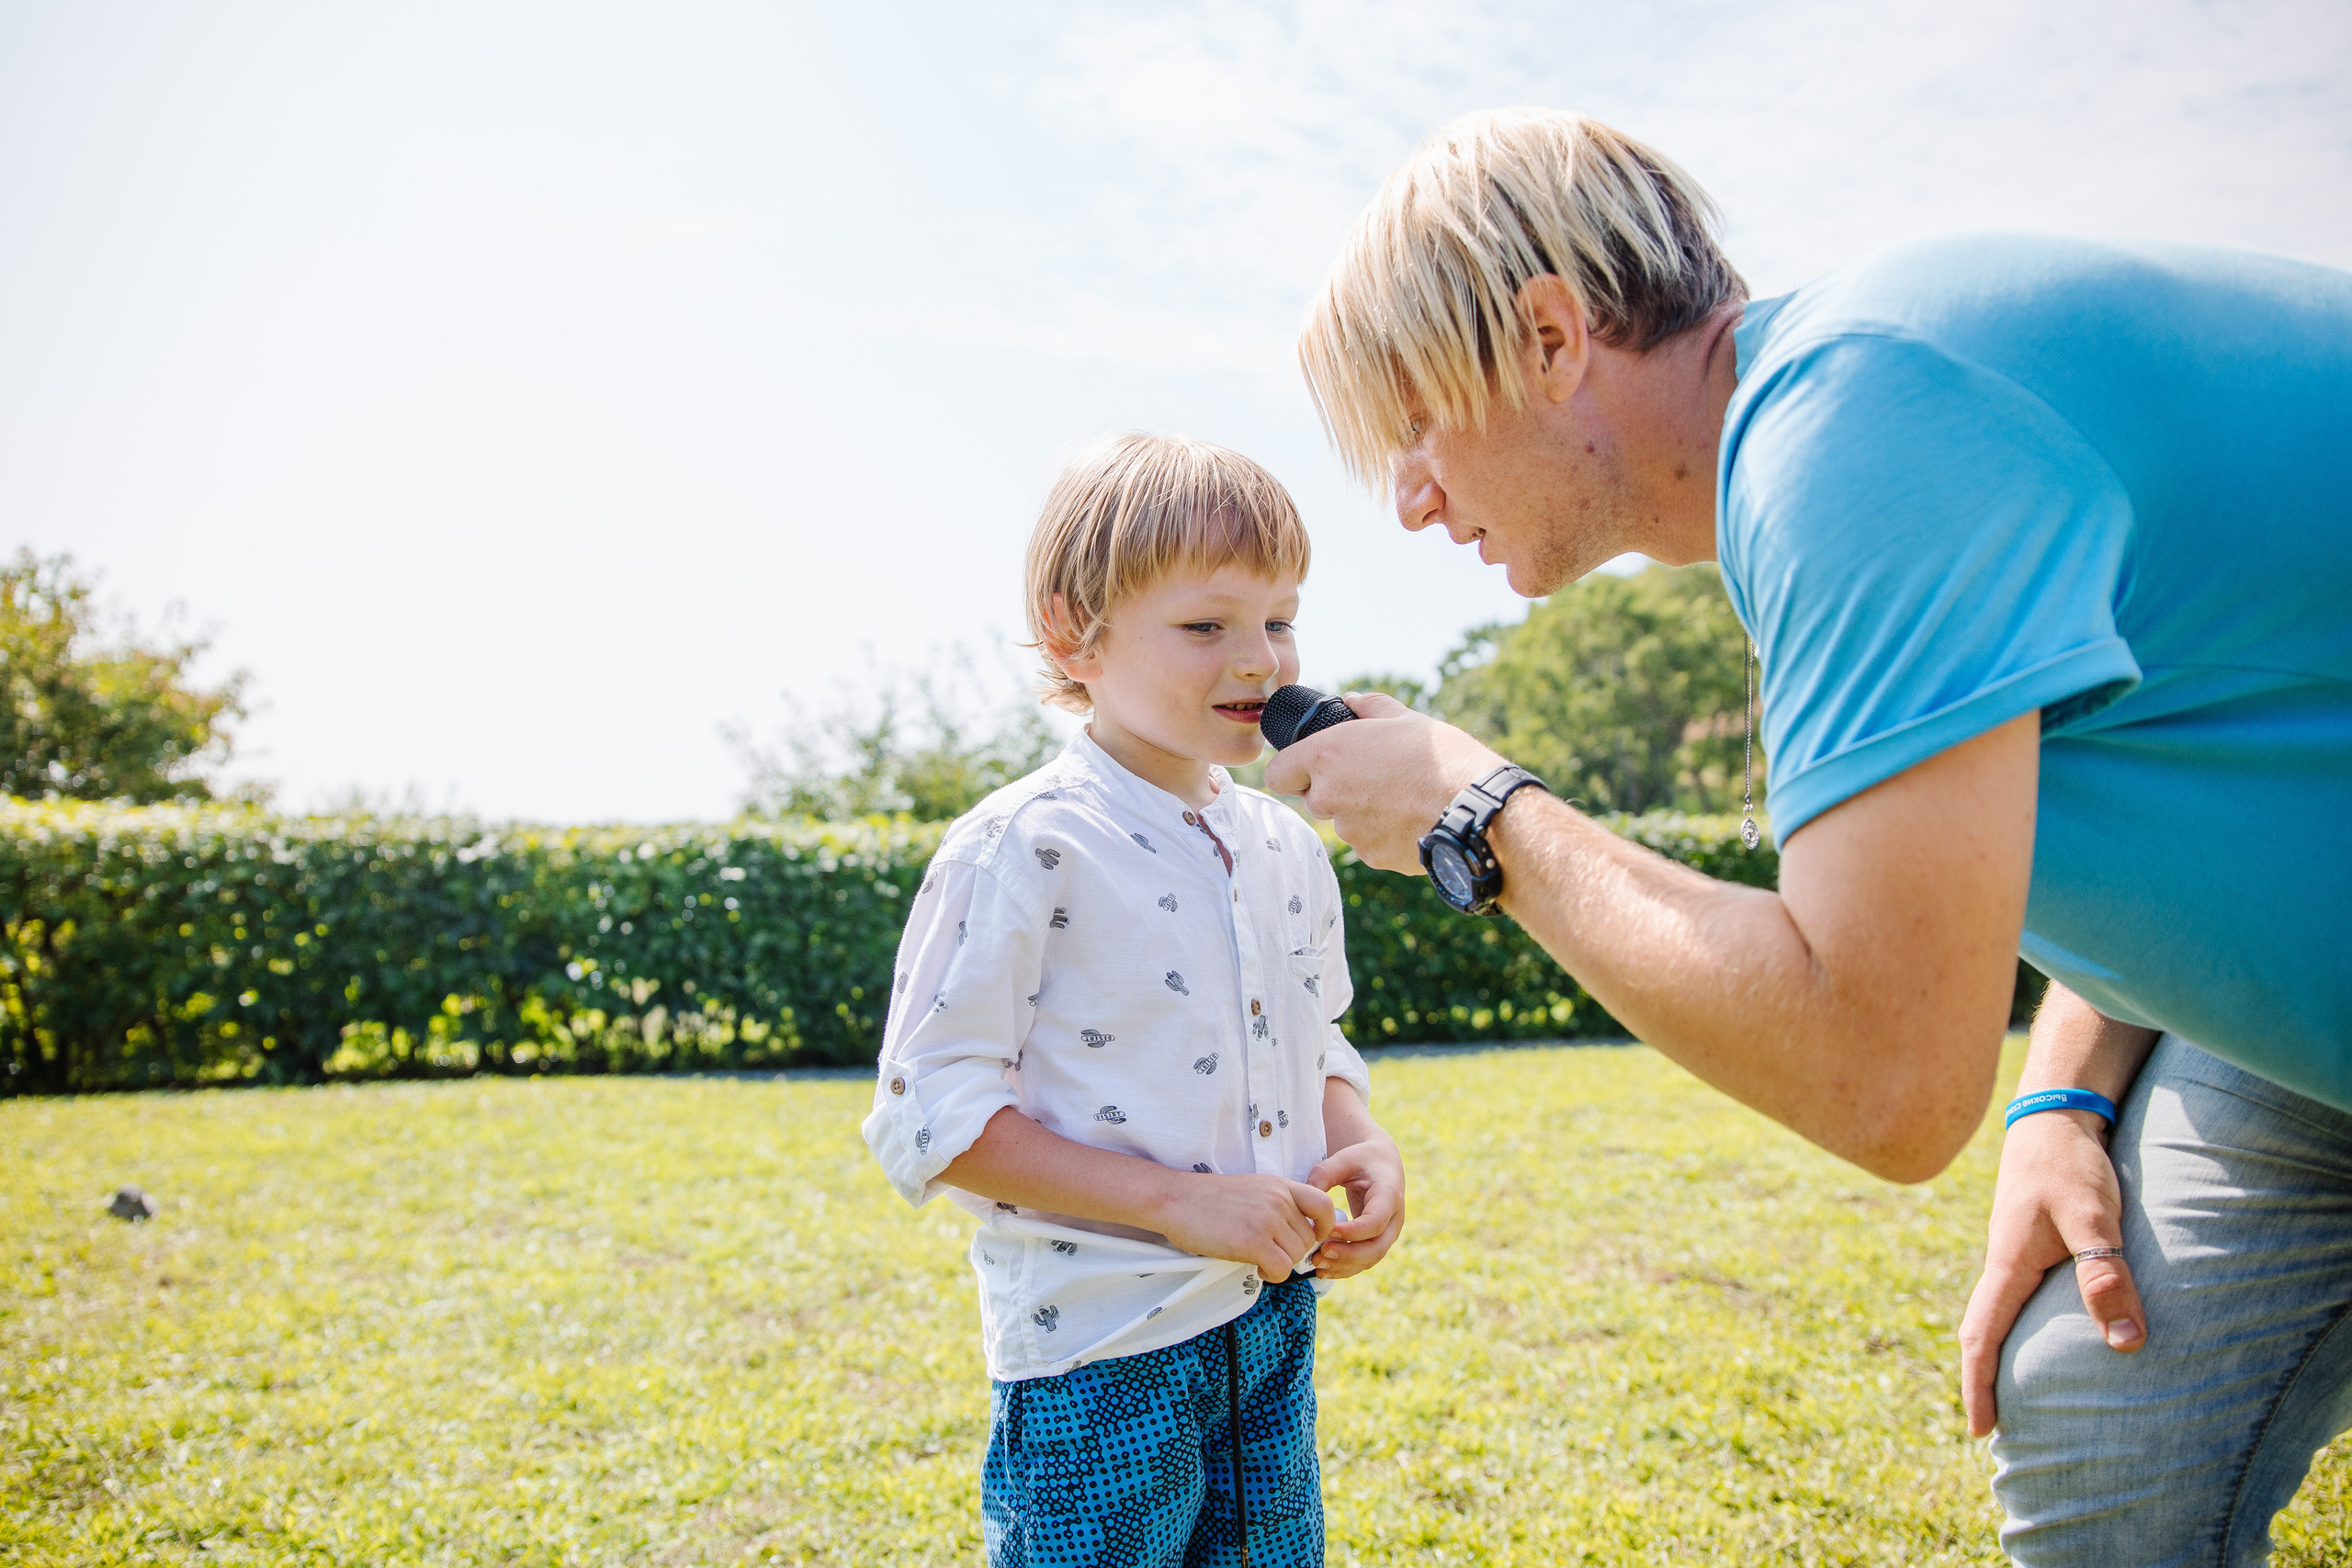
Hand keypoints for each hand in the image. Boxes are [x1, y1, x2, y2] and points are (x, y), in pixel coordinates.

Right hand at [1155, 1174, 1335, 1282]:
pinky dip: (1271, 1275)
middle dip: (1292, 1252)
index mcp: (1280, 1185)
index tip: (1308, 1237)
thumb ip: (1277, 1204)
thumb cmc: (1208, 1199)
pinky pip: (1282, 1270)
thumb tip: (1299, 1235)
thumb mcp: (1252, 1190)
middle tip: (1268, 1253)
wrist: (1175, 1199)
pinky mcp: (1253, 1242)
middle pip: (1308, 1239)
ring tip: (1257, 1259)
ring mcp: (1267, 1220)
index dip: (1323, 1227)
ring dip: (1279, 1264)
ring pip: (1296, 1256)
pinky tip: (1254, 1267)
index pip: (1325, 1205)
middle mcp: (1279, 1200)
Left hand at [1261, 693, 1503, 871]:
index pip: (1277, 775)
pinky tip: (1410, 819)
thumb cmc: (1440, 756)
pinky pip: (1368, 843)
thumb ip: (1370, 707)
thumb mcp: (1405, 718)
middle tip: (1371, 777)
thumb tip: (1352, 701)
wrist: (1473, 806)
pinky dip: (1382, 834)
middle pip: (1313, 799)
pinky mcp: (1372, 856)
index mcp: (1326, 756)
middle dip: (1334, 790)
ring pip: (1343, 823)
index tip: (1310, 768)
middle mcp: (1329, 796)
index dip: (1291, 771)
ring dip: (1360, 812)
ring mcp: (1349, 831)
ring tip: (1399, 797)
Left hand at [1306, 1137, 1405, 1278]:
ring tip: (1317, 1264)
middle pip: (1377, 1247)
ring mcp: (1389, 1233)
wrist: (1380, 1163)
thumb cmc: (1360, 1159)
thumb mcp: (1342, 1159)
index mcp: (1389, 1194)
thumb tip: (1305, 1202)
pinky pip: (1365, 1261)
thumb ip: (1323, 1175)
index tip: (1327, 1230)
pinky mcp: (1379, 1241)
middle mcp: (1395, 1218)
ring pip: (1371, 1259)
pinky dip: (1345, 1268)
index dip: (1352, 1232)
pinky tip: (1323, 1270)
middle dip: (1348, 1255)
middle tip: (1320, 1254)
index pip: (1375, 1222)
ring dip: (1344, 1266)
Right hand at [1957, 1109, 2145, 1436]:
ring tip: (2019, 1390)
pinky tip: (2048, 1334)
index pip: (1982, 1338)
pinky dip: (2020, 1327)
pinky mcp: (2032, 1243)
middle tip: (1995, 1426)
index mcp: (2007, 1267)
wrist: (2055, 1116)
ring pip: (1998, 1314)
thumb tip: (2126, 1344)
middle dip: (1982, 1379)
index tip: (1982, 1432)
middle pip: (1981, 1331)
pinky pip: (2018, 1297)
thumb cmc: (2071, 1166)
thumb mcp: (2093, 1220)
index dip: (1978, 1386)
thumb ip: (2107, 1276)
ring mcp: (2015, 1254)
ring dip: (2000, 1353)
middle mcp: (2003, 1265)